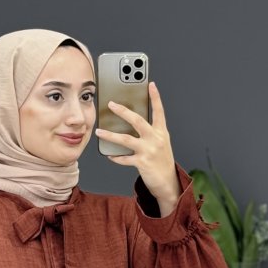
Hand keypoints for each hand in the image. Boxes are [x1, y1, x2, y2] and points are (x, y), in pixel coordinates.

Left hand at [95, 81, 179, 204]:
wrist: (168, 182)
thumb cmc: (162, 161)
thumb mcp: (160, 143)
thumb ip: (150, 132)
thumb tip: (132, 122)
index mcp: (161, 132)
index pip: (159, 111)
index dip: (155, 97)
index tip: (150, 84)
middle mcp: (156, 139)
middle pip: (138, 121)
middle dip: (123, 111)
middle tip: (111, 104)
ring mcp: (149, 151)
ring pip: (126, 139)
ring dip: (110, 135)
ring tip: (99, 132)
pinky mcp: (142, 163)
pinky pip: (124, 158)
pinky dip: (116, 157)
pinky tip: (109, 155)